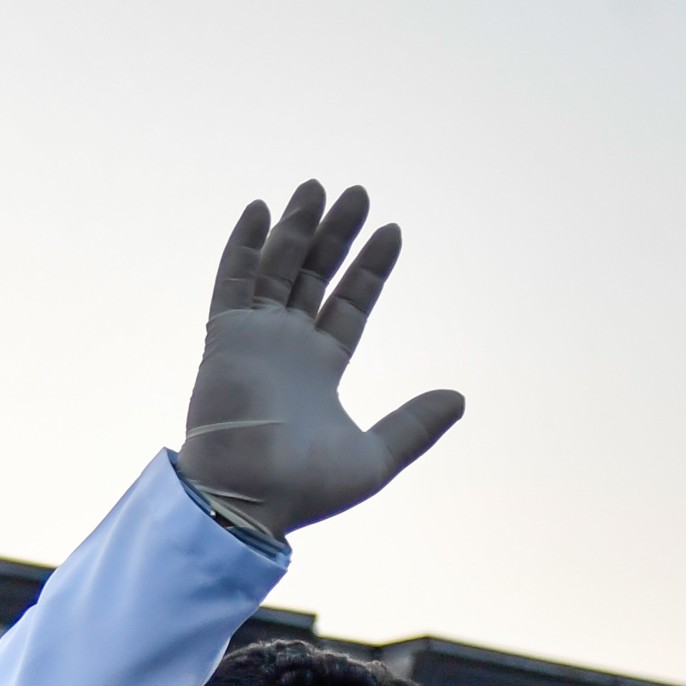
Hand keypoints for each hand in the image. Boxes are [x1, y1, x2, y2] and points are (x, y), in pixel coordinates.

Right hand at [178, 182, 464, 540]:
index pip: (347, 305)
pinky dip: (244, 245)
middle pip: (313, 276)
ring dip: (296, 228)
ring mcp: (253, 341)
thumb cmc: (304, 487)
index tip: (392, 231)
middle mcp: (285, 349)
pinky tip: (261, 209)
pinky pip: (232, 282)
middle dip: (336, 235)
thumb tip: (460, 398)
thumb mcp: (376, 456)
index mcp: (319, 371)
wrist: (247, 499)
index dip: (369, 269)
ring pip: (277, 269)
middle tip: (358, 194)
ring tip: (318, 187)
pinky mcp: (225, 339)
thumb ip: (414, 425)